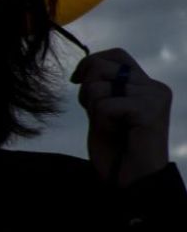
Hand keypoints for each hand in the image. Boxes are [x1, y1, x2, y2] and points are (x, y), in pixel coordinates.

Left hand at [71, 46, 172, 188]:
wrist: (132, 177)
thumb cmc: (117, 147)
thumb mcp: (104, 109)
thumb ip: (102, 87)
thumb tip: (86, 66)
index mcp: (146, 84)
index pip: (116, 54)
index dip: (90, 62)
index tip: (76, 80)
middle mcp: (155, 87)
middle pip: (102, 66)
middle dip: (86, 90)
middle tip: (96, 113)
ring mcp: (155, 97)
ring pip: (99, 86)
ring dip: (94, 110)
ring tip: (111, 126)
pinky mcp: (150, 111)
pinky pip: (105, 105)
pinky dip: (101, 122)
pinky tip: (116, 133)